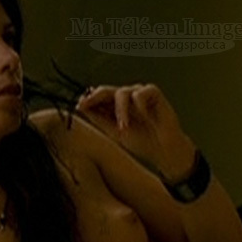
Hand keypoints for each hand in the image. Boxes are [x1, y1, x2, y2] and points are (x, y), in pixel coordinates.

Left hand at [77, 84, 196, 182]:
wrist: (163, 150)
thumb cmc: (140, 141)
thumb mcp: (114, 132)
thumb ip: (99, 119)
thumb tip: (80, 106)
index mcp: (114, 106)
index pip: (98, 97)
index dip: (88, 99)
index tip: (79, 106)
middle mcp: (126, 97)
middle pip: (107, 90)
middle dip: (95, 97)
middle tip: (86, 104)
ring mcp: (139, 94)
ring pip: (122, 93)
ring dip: (121, 111)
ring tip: (124, 128)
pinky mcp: (153, 93)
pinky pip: (141, 93)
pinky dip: (140, 104)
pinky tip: (145, 116)